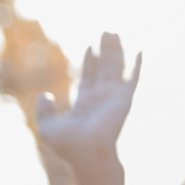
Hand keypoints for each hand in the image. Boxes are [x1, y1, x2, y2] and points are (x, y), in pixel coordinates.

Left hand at [37, 33, 140, 164]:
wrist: (87, 152)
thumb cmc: (68, 145)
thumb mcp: (47, 127)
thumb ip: (44, 111)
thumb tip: (45, 95)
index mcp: (84, 104)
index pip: (88, 77)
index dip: (89, 62)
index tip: (89, 47)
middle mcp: (100, 98)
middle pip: (103, 68)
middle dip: (105, 50)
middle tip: (106, 31)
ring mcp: (113, 97)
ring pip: (115, 67)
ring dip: (116, 50)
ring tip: (114, 32)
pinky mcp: (124, 98)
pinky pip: (133, 78)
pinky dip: (137, 65)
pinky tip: (140, 50)